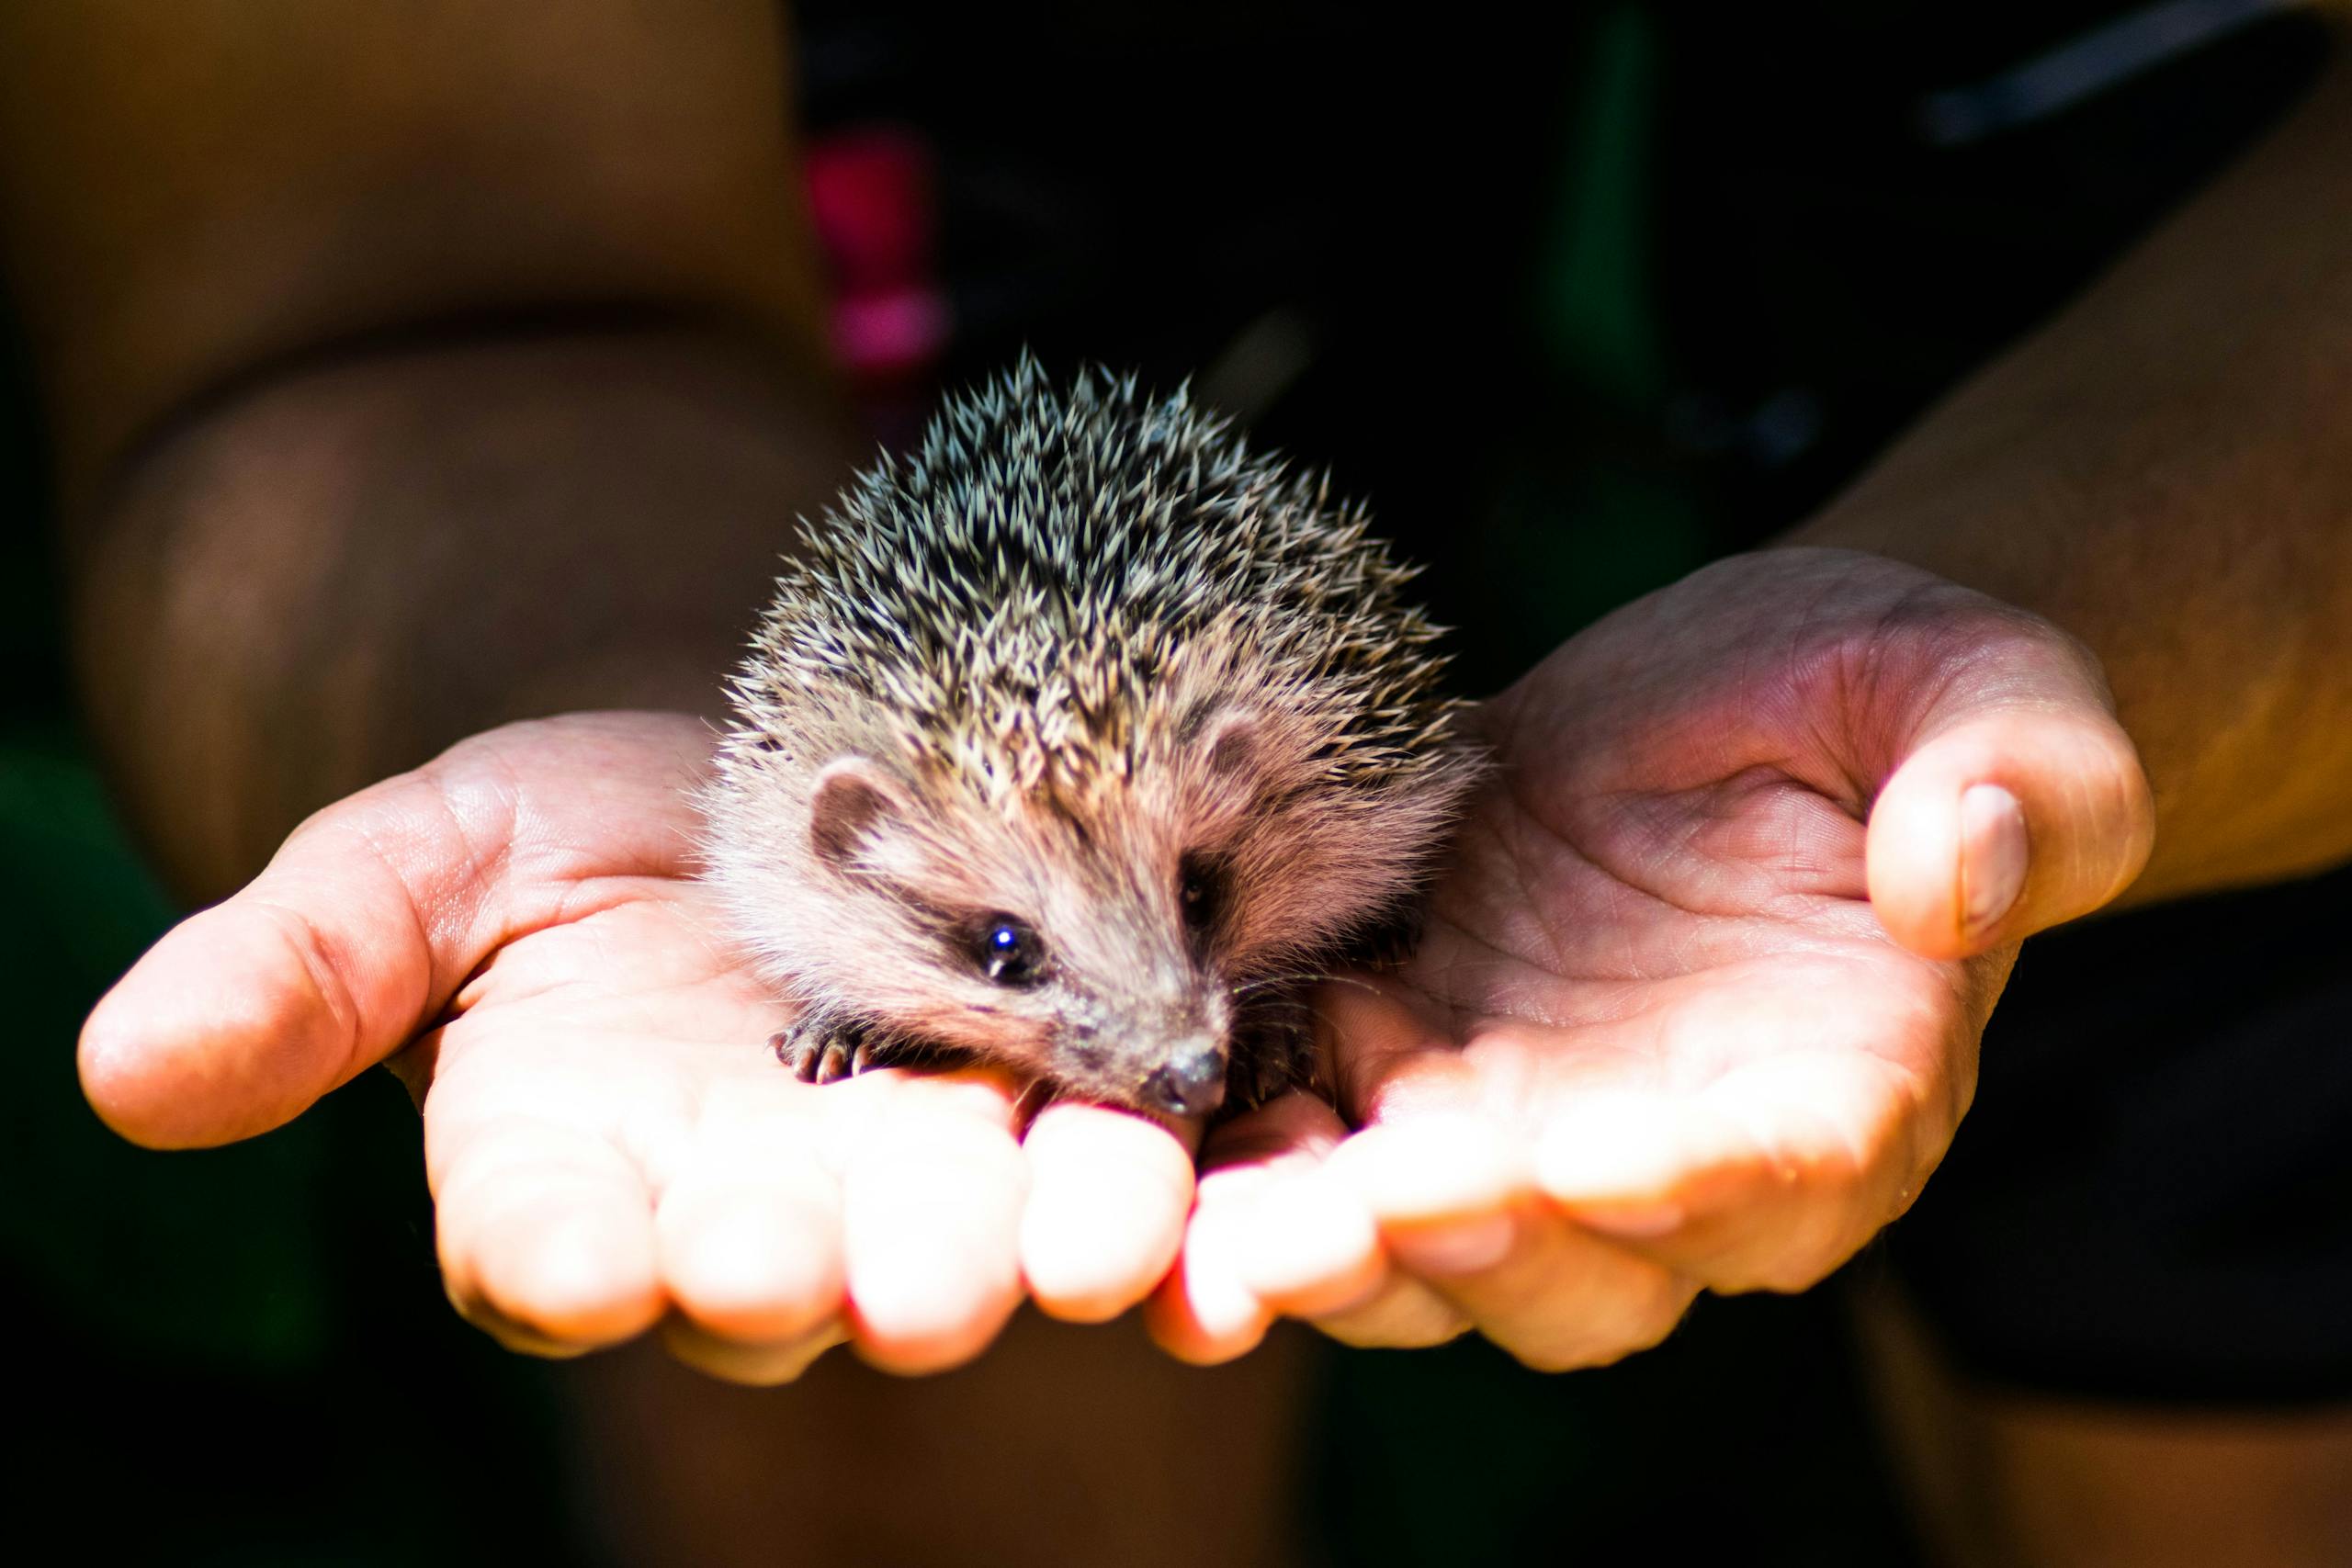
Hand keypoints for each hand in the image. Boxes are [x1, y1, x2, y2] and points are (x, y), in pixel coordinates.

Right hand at [79, 712, 1197, 1380]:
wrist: (766, 758)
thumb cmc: (568, 829)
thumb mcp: (430, 857)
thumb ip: (307, 960)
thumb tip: (128, 1065)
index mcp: (573, 1174)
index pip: (544, 1243)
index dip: (555, 1255)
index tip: (564, 1255)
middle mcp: (749, 1207)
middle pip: (781, 1271)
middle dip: (826, 1274)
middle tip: (874, 1281)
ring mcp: (918, 1168)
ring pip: (969, 1236)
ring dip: (1029, 1243)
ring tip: (1085, 1231)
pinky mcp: (1060, 1102)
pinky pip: (1110, 1159)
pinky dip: (1153, 1174)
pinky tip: (1196, 1165)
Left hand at [1149, 548, 2152, 1367]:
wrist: (1740, 686)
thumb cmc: (1889, 696)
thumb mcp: (1980, 692)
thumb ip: (2014, 782)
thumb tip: (1966, 870)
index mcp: (1845, 1093)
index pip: (1778, 1179)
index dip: (1683, 1187)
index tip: (1582, 1159)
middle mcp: (1678, 1155)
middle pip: (1581, 1273)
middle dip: (1465, 1248)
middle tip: (1357, 1206)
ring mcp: (1531, 1126)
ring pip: (1432, 1256)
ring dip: (1329, 1253)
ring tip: (1231, 1226)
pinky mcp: (1413, 1065)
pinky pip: (1327, 1156)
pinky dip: (1254, 1170)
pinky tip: (1183, 1141)